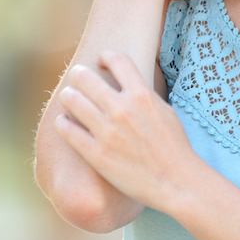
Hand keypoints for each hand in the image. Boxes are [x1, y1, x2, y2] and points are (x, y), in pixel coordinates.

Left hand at [54, 51, 202, 210]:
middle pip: (85, 76)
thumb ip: (142, 92)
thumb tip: (126, 78)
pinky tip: (65, 123)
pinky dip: (62, 122)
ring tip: (69, 100)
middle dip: (78, 75)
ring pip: (71, 99)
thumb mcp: (164, 109)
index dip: (105, 56)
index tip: (101, 62)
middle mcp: (122, 109)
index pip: (116, 59)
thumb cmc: (173, 146)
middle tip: (78, 80)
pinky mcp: (96, 154)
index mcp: (142, 95)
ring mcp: (107, 132)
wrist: (176, 183)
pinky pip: (66, 129)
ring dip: (67, 96)